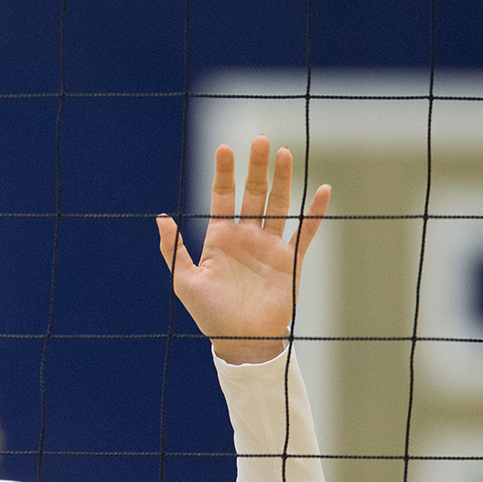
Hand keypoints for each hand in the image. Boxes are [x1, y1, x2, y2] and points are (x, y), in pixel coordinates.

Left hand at [157, 136, 330, 364]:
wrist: (241, 341)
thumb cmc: (210, 315)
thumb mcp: (185, 281)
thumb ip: (173, 249)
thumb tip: (160, 218)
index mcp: (220, 238)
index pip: (223, 198)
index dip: (224, 174)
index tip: (224, 148)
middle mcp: (246, 237)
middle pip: (253, 194)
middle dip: (256, 168)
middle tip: (260, 140)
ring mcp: (269, 246)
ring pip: (278, 204)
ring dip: (282, 180)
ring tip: (284, 153)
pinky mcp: (290, 261)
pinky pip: (304, 231)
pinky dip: (314, 212)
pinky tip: (322, 190)